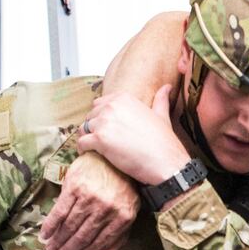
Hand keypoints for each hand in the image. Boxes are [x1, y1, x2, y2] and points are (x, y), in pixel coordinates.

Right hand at [40, 152, 139, 249]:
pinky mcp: (75, 187)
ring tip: (51, 249)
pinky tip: (45, 234)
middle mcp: (106, 208)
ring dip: (58, 241)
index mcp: (122, 216)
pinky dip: (50, 225)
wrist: (111, 156)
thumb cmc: (121, 186)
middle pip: (83, 236)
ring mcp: (90, 197)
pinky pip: (59, 211)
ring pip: (70, 226)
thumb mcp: (128, 210)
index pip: (101, 241)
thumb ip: (119, 235)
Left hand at [74, 85, 188, 185]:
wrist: (165, 163)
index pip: (100, 103)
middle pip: (90, 116)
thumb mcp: (162, 116)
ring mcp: (104, 123)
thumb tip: (167, 87)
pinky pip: (81, 143)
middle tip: (102, 141)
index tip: (107, 128)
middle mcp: (112, 107)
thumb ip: (160, 100)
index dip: (101, 117)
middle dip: (93, 128)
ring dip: (87, 138)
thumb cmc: (164, 142)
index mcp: (124, 98)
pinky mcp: (99, 139)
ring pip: (83, 128)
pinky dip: (83, 149)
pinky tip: (90, 154)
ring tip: (94, 148)